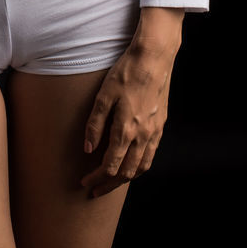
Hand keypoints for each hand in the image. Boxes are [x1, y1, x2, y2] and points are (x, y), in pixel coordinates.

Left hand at [80, 7, 182, 197]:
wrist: (154, 57)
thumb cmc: (126, 72)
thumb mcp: (104, 94)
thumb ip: (95, 123)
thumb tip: (88, 149)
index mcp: (127, 129)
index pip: (111, 166)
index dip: (97, 177)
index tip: (84, 181)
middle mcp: (143, 136)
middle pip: (127, 172)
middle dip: (109, 184)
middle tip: (94, 190)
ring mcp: (155, 132)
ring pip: (142, 167)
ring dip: (126, 179)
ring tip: (112, 182)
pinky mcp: (162, 125)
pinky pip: (151, 155)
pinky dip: (140, 166)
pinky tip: (133, 163)